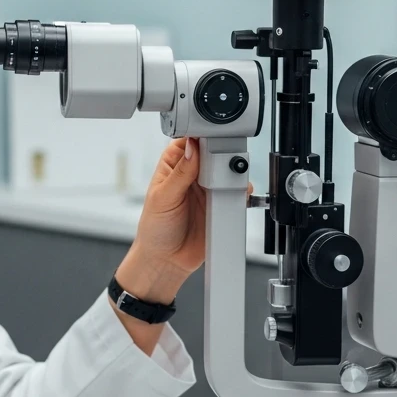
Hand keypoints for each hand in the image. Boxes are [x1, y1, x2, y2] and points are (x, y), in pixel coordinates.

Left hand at [119, 138, 251, 304]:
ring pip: (228, 171)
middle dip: (221, 153)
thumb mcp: (162, 198)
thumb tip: (193, 147)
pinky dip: (241, 191)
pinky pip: (237, 192)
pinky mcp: (222, 204)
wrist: (168, 261)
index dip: (200, 136)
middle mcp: (192, 174)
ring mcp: (209, 189)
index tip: (210, 136)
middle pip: (213, 151)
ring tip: (228, 180)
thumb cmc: (155, 228)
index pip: (190, 140)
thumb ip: (179, 173)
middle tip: (223, 160)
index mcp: (173, 165)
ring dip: (232, 172)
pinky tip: (237, 194)